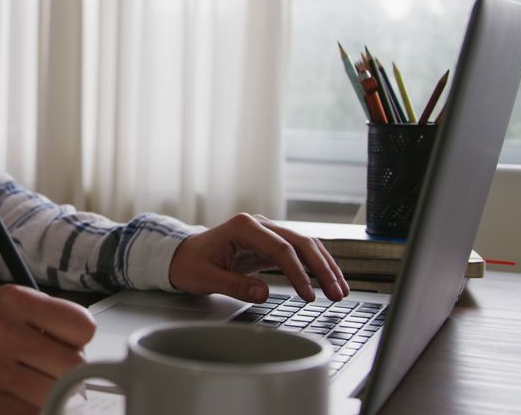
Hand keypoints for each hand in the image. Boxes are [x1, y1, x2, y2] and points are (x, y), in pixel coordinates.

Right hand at [0, 284, 95, 413]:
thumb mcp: (8, 302)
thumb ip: (47, 318)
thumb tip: (85, 353)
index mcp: (15, 301)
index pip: (81, 326)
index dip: (80, 340)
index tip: (69, 344)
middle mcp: (3, 332)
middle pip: (73, 365)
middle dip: (70, 371)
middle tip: (55, 370)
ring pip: (55, 394)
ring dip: (53, 394)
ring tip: (38, 384)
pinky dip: (33, 410)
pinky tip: (21, 397)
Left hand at [168, 213, 349, 302]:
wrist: (180, 256)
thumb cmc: (190, 264)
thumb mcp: (206, 278)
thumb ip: (234, 286)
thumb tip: (263, 294)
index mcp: (243, 227)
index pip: (281, 248)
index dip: (298, 273)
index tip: (308, 295)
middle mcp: (258, 224)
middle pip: (300, 242)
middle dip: (322, 268)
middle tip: (337, 293)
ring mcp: (266, 232)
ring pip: (304, 245)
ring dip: (324, 266)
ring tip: (340, 290)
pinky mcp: (269, 244)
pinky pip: (298, 253)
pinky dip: (314, 266)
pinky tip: (328, 280)